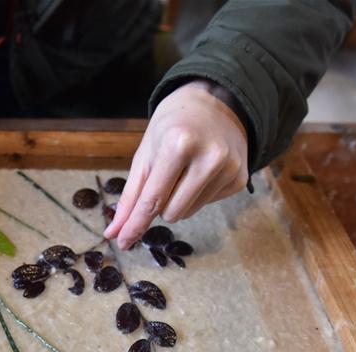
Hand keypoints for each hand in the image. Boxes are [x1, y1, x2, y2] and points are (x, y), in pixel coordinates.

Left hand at [104, 79, 248, 248]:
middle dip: (161, 203)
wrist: (215, 103)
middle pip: (171, 213)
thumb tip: (114, 232)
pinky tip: (202, 171)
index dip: (135, 225)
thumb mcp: (145, 155)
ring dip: (179, 200)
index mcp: (179, 145)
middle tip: (165, 176)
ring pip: (188, 213)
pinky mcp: (240, 179)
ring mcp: (229, 169)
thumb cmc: (171, 128)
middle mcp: (209, 157)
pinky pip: (206, 205)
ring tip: (184, 171)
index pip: (153, 199)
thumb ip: (131, 196)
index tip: (122, 243)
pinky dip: (197, 194)